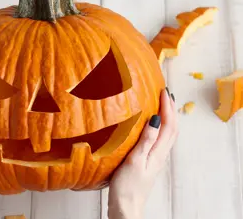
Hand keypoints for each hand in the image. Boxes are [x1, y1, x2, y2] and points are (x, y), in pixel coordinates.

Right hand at [108, 88, 177, 218]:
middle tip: (165, 93)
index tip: (163, 91)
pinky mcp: (149, 161)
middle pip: (172, 128)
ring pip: (167, 134)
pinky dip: (160, 127)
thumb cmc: (127, 186)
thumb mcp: (135, 160)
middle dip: (171, 109)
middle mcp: (160, 154)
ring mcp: (156, 158)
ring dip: (167, 117)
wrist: (126, 206)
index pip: (169, 125)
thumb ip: (146, 140)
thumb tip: (156, 119)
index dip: (168, 107)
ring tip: (161, 104)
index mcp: (158, 152)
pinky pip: (160, 139)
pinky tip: (151, 124)